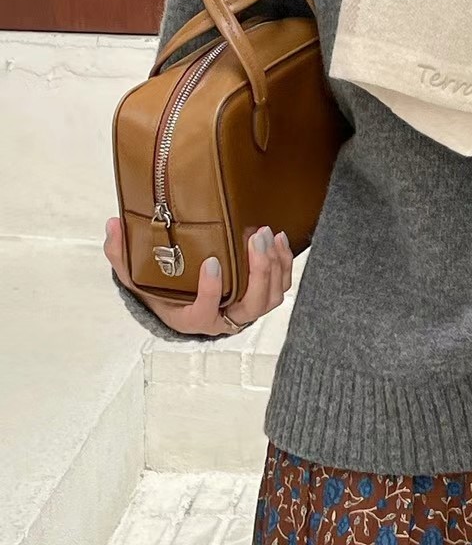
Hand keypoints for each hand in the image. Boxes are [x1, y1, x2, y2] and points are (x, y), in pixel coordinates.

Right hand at [104, 218, 293, 336]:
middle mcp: (223, 319)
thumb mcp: (134, 275)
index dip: (212, 292)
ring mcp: (244, 311)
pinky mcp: (259, 297)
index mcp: (192, 318)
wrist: (179, 302)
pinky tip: (279, 240)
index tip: (211, 263)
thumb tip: (113, 225)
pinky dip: (284, 265)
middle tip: (255, 239)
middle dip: (258, 272)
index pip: (206, 311)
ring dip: (274, 266)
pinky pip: (279, 287)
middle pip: (251, 305)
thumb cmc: (158, 289)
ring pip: (270, 298)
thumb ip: (121, 254)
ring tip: (267, 235)